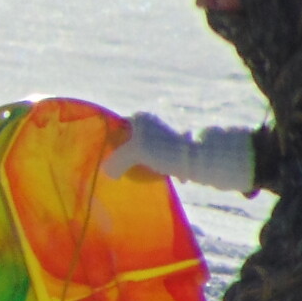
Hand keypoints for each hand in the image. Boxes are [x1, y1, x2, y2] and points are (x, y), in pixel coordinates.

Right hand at [107, 114, 255, 192]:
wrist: (198, 158)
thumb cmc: (164, 151)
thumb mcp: (134, 153)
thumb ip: (116, 161)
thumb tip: (106, 172)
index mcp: (140, 119)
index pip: (115, 129)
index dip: (107, 144)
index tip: (103, 160)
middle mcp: (150, 125)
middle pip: (128, 142)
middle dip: (122, 158)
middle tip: (115, 173)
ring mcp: (162, 137)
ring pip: (142, 153)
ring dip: (137, 166)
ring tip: (133, 179)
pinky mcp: (172, 150)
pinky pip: (155, 161)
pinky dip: (152, 169)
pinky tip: (153, 181)